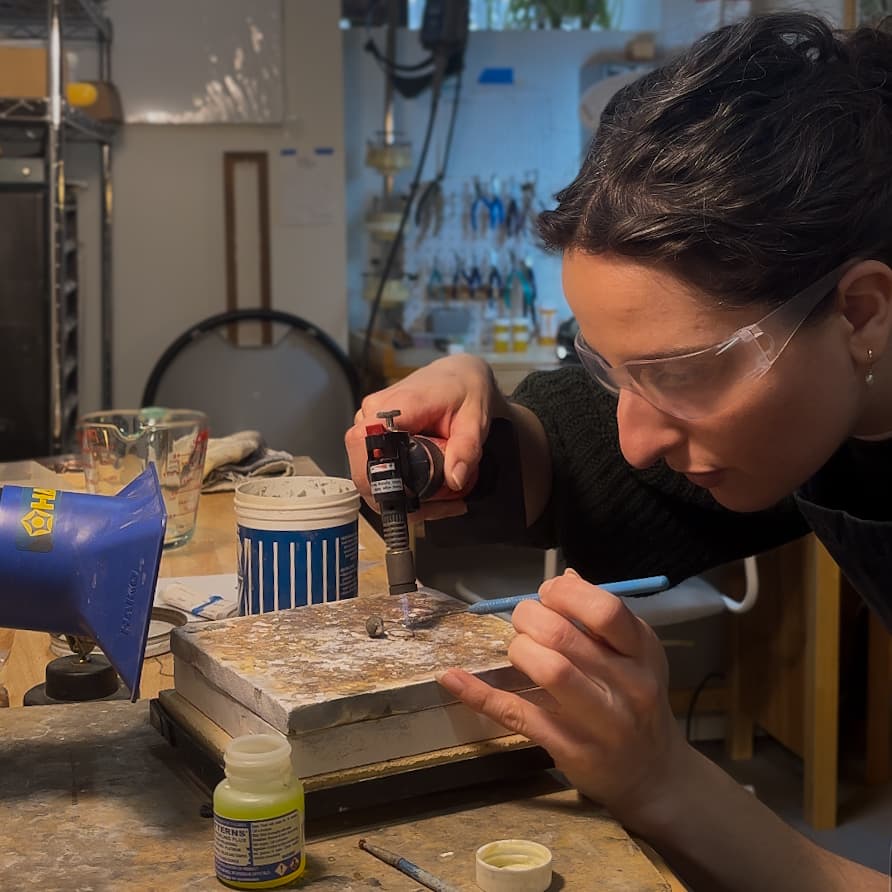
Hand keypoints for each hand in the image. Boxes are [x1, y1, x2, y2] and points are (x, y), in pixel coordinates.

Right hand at [345, 355, 505, 519]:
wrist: (458, 375)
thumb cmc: (464, 391)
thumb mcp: (474, 420)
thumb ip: (466, 448)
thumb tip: (455, 480)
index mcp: (397, 406)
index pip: (365, 444)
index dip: (377, 479)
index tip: (412, 501)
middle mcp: (373, 413)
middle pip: (365, 470)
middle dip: (398, 500)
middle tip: (444, 506)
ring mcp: (369, 422)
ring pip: (369, 475)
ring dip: (401, 497)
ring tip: (444, 500)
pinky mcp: (373, 433)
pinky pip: (376, 467)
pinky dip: (400, 487)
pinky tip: (429, 490)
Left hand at [437, 569, 685, 816]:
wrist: (652, 774)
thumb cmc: (636, 701)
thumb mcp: (635, 655)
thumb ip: (601, 618)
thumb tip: (565, 577)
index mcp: (642, 651)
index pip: (604, 609)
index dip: (565, 593)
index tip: (548, 594)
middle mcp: (627, 684)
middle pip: (564, 636)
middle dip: (529, 618)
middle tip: (524, 622)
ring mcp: (600, 721)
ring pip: (548, 670)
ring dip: (519, 649)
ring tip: (519, 650)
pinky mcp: (570, 748)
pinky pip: (518, 714)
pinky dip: (480, 694)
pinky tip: (453, 678)